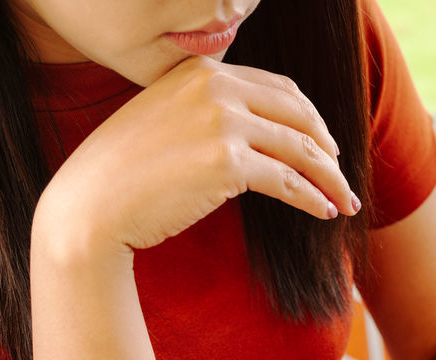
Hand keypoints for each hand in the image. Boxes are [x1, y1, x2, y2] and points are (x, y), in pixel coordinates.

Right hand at [33, 55, 357, 256]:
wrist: (92, 204)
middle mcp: (215, 87)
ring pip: (301, 150)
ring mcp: (222, 122)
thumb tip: (261, 132)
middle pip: (299, 115)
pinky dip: (313, 198)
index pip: (279, 89)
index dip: (311, 119)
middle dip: (328, 148)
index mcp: (202, 70)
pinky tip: (324, 212)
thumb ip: (209, 111)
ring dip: (330, 180)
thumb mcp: (168, 118)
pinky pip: (288, 182)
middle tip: (341, 175)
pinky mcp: (227, 162)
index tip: (325, 145)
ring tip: (344, 202)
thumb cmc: (127, 172)